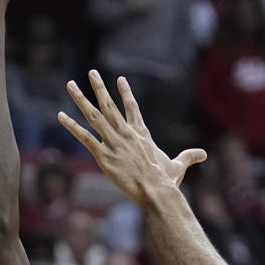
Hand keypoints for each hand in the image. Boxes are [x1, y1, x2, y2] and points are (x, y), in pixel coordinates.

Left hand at [58, 70, 205, 205]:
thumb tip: (204, 154)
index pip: (132, 108)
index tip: (120, 79)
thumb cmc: (167, 181)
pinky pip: (84, 137)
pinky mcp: (103, 155)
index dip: (126, 93)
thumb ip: (188, 157)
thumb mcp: (178, 166)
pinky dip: (72, 126)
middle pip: (109, 105)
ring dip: (81, 99)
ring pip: (94, 116)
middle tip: (91, 72)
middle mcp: (126, 134)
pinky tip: (60, 116)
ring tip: (70, 85)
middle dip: (99, 88)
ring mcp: (114, 143)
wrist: (156, 191)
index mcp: (142, 135)